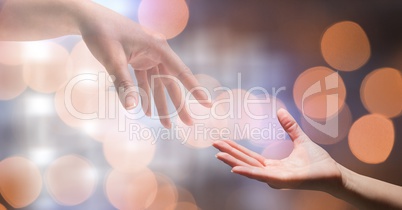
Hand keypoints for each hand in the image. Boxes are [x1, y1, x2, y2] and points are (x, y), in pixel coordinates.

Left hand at [77, 1, 210, 127]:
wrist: (89, 19)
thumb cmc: (102, 33)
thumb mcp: (112, 59)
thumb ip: (123, 83)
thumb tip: (132, 108)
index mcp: (157, 47)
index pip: (180, 71)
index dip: (194, 89)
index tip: (206, 103)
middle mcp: (157, 52)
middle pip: (171, 83)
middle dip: (178, 104)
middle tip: (189, 123)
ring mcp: (148, 57)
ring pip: (158, 85)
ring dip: (160, 104)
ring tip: (166, 125)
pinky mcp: (139, 60)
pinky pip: (145, 82)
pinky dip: (145, 96)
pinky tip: (146, 111)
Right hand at [213, 109, 341, 191]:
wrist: (334, 174)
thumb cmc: (319, 162)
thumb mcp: (300, 140)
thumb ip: (289, 127)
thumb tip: (280, 111)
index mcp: (273, 165)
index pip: (250, 157)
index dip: (236, 149)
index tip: (223, 141)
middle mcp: (271, 173)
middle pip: (246, 162)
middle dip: (229, 154)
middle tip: (214, 144)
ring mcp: (275, 178)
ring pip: (250, 169)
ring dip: (233, 162)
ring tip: (218, 155)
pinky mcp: (283, 181)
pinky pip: (262, 176)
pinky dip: (247, 172)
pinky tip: (235, 169)